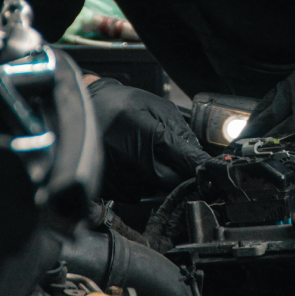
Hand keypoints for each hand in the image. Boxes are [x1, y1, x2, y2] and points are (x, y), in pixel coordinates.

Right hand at [86, 79, 207, 198]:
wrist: (86, 108)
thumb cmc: (121, 103)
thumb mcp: (157, 106)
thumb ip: (180, 129)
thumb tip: (197, 153)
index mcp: (148, 135)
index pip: (184, 159)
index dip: (198, 164)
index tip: (208, 169)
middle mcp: (133, 159)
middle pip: (172, 180)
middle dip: (179, 172)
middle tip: (175, 158)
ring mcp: (121, 176)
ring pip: (155, 188)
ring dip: (159, 175)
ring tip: (146, 153)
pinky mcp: (112, 186)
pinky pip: (138, 192)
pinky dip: (142, 180)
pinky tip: (133, 161)